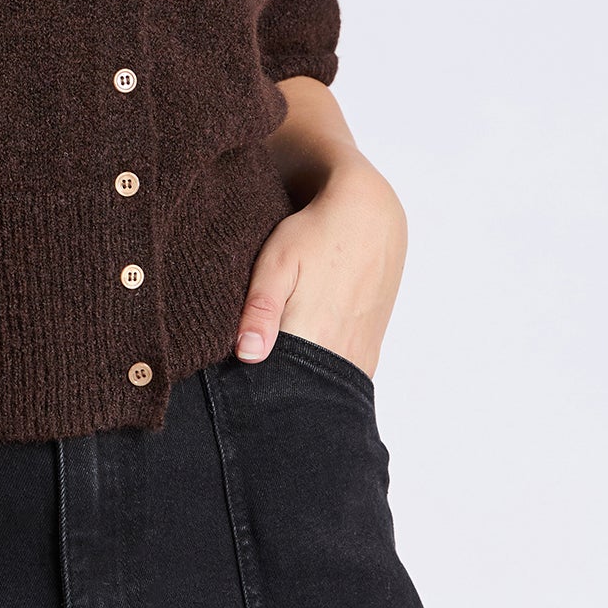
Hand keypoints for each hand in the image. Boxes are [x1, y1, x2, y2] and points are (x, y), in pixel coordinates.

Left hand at [233, 153, 406, 379]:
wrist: (371, 217)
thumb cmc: (317, 234)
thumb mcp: (277, 261)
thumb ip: (260, 309)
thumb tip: (247, 356)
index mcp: (314, 337)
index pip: (277, 385)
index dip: (253, 387)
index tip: (236, 377)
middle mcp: (342, 354)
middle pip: (301, 390)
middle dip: (275, 385)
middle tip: (254, 364)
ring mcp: (360, 356)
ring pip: (323, 387)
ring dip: (299, 382)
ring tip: (277, 357)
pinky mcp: (369, 351)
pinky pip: (340, 377)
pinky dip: (320, 375)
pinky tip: (303, 355)